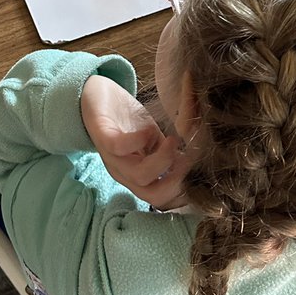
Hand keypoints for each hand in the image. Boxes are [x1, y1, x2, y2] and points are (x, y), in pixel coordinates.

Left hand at [81, 76, 189, 209]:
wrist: (96, 95)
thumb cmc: (128, 121)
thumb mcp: (156, 140)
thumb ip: (172, 154)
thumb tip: (199, 164)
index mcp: (137, 176)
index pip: (162, 199)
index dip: (184, 190)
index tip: (198, 169)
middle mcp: (125, 173)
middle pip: (154, 196)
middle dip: (177, 182)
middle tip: (188, 159)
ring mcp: (112, 157)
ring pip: (140, 176)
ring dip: (163, 160)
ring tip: (174, 141)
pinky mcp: (103, 136)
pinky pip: (119, 147)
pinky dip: (139, 140)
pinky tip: (151, 128)